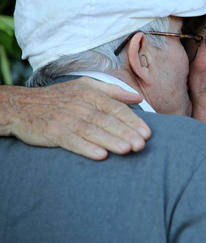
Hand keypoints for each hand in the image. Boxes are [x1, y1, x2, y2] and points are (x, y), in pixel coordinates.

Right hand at [1, 77, 150, 159]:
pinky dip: (87, 148)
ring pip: (93, 131)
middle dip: (127, 133)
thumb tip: (138, 97)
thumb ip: (113, 91)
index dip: (133, 121)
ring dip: (112, 141)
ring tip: (128, 150)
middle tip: (142, 145)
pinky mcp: (54, 132)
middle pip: (108, 121)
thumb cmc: (59, 97)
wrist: (22, 105)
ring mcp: (67, 119)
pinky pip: (72, 141)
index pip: (117, 108)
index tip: (147, 133)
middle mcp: (81, 106)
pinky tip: (101, 155)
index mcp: (91, 94)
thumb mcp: (86, 86)